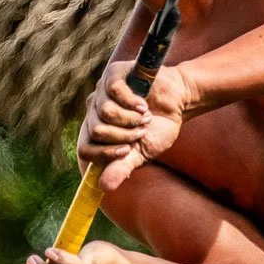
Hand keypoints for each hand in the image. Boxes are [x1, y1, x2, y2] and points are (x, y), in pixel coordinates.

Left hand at [77, 61, 192, 190]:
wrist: (179, 101)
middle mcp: (94, 111)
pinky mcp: (113, 74)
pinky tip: (143, 105)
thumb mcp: (141, 153)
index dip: (105, 154)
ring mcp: (101, 91)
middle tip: (142, 131)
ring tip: (145, 116)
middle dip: (124, 136)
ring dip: (131, 119)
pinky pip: (113, 92)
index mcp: (96, 132)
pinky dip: (132, 103)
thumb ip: (122, 168)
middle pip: (96, 131)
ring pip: (105, 112)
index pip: (85, 149)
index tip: (128, 151)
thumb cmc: (158, 128)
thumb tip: (104, 189)